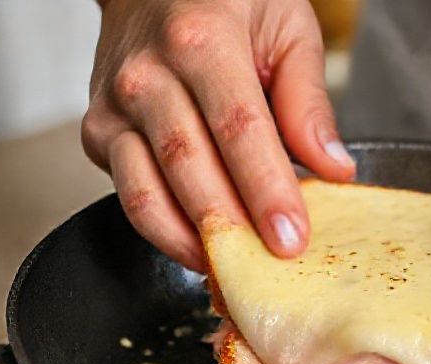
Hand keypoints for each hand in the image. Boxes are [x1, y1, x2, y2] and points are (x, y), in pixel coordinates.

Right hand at [83, 0, 355, 271]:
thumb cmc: (224, 1)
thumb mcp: (286, 25)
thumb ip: (306, 99)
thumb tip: (333, 167)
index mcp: (201, 39)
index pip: (238, 128)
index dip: (266, 189)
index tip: (292, 237)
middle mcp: (147, 75)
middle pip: (190, 167)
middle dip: (233, 227)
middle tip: (270, 266)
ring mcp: (115, 108)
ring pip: (147, 194)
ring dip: (192, 241)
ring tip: (233, 269)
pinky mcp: (98, 135)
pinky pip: (130, 196)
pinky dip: (164, 230)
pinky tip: (201, 246)